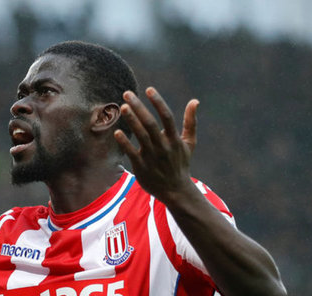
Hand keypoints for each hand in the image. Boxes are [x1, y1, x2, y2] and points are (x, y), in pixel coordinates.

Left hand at [114, 87, 198, 203]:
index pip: (167, 116)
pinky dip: (125, 143)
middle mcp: (163, 146)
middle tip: (127, 93)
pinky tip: (117, 132)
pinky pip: (132, 153)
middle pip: (150, 123)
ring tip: (123, 107)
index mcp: (174, 139)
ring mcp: (152, 156)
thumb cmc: (180, 164)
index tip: (149, 89)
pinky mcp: (142, 167)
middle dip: (139, 107)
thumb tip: (195, 101)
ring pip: (141, 136)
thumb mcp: (189, 143)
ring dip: (132, 121)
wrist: (176, 191)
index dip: (158, 102)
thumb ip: (190, 122)